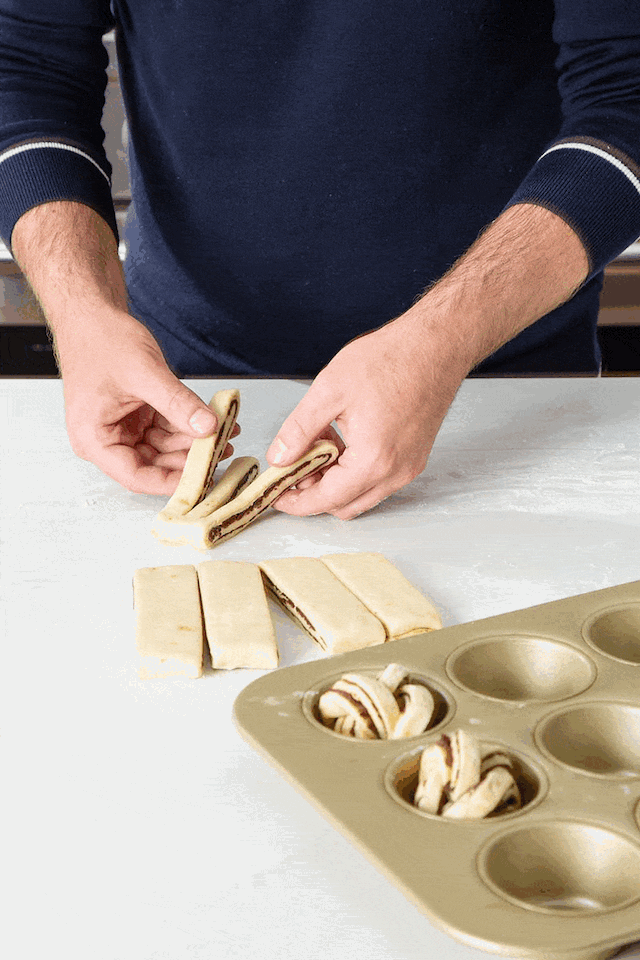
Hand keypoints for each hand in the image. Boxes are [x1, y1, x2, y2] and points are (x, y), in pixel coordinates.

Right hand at [58, 310, 236, 493]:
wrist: (92, 315)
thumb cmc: (101, 340)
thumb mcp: (144, 373)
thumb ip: (177, 403)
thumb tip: (209, 428)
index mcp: (94, 439)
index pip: (137, 476)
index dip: (172, 482)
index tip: (204, 479)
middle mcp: (107, 440)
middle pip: (154, 464)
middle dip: (190, 459)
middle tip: (223, 451)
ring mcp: (123, 430)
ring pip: (164, 448)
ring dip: (194, 443)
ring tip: (226, 434)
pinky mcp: (137, 418)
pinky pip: (166, 430)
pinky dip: (189, 427)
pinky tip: (214, 422)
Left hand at [265, 308, 468, 518]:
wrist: (434, 345)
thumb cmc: (389, 360)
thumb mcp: (329, 391)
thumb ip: (299, 430)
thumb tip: (278, 458)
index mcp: (373, 460)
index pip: (325, 500)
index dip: (295, 502)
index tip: (276, 494)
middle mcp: (395, 472)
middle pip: (344, 506)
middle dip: (314, 491)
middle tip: (294, 463)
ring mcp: (409, 467)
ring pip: (361, 494)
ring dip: (335, 480)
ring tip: (320, 442)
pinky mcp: (414, 457)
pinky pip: (378, 480)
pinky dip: (355, 471)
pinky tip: (343, 439)